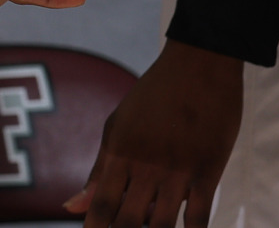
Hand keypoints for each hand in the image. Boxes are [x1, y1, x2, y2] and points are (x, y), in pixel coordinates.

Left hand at [63, 41, 241, 227]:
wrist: (197, 67)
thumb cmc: (152, 97)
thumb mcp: (118, 127)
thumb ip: (98, 171)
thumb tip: (69, 207)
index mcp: (119, 152)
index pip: (101, 203)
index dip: (93, 227)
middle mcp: (145, 165)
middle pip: (128, 220)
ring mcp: (178, 170)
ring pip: (163, 224)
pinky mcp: (208, 170)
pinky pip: (200, 215)